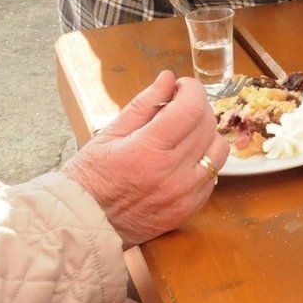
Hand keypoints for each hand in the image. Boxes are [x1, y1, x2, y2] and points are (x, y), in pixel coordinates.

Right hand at [63, 71, 229, 245]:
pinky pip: (213, 176)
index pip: (190, 109)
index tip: (181, 87)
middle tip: (179, 107)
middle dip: (197, 107)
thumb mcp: (109, 134)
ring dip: (206, 134)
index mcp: (148, 151)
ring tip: (183, 134)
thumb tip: (168, 78)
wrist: (83, 224)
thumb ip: (143, 104)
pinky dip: (204, 161)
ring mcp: (184, 194)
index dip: (191, 90)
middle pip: (206, 125)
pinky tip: (183, 159)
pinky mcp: (189, 209)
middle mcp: (172, 174)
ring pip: (218, 150)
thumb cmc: (90, 176)